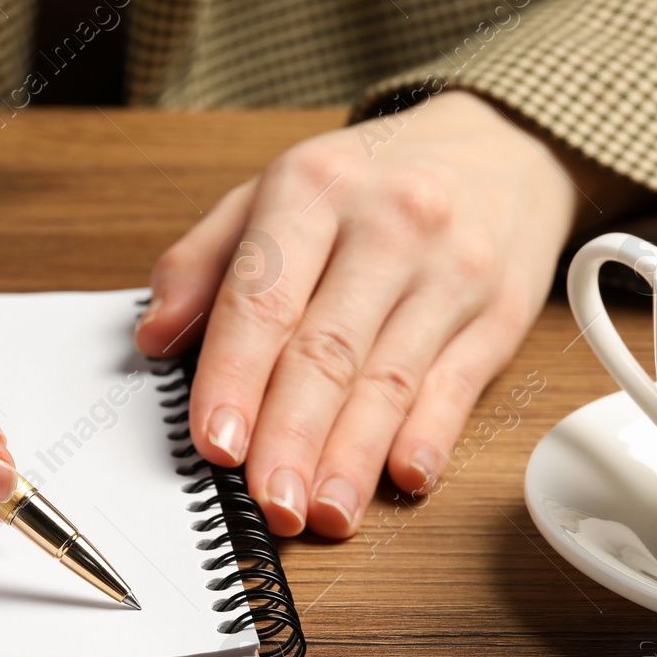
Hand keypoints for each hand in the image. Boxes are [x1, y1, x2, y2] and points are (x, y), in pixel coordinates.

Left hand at [135, 91, 640, 538]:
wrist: (501, 143)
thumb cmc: (369, 180)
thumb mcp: (275, 192)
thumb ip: (204, 263)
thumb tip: (155, 336)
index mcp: (312, 190)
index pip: (265, 297)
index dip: (236, 377)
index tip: (215, 444)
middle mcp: (388, 226)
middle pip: (329, 350)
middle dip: (293, 438)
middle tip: (270, 505)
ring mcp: (451, 271)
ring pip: (391, 379)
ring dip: (353, 457)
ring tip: (323, 514)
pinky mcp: (500, 313)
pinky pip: (459, 385)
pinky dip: (429, 437)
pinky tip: (403, 479)